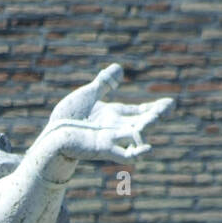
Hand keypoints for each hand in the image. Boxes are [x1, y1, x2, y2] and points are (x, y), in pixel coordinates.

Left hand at [42, 63, 173, 164]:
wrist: (51, 135)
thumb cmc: (67, 118)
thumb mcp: (88, 94)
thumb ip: (104, 83)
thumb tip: (119, 69)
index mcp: (114, 115)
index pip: (138, 112)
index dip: (154, 108)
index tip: (170, 103)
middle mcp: (116, 127)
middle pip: (141, 121)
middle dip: (156, 114)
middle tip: (170, 106)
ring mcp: (111, 138)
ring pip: (135, 134)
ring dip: (147, 126)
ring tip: (157, 116)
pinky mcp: (103, 148)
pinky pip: (122, 153)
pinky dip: (136, 153)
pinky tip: (148, 149)